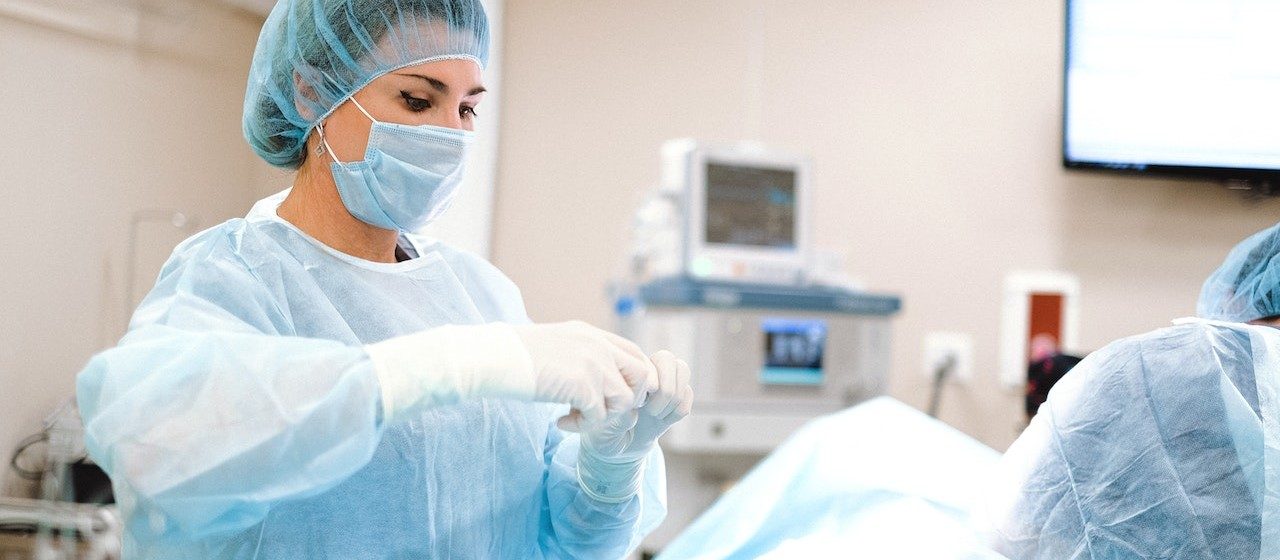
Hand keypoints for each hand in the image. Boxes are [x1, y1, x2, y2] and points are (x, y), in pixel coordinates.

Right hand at [513, 321, 656, 431]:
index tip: (611, 396)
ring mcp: (593, 363)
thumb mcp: (558, 345)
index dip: (632, 379)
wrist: (496, 357)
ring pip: (625, 400)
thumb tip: (598, 379)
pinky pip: (599, 417)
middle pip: (643, 376)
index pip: (636, 354)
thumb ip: (582, 355)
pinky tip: (561, 421)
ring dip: (603, 416)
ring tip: (576, 416)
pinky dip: (581, 426)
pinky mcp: (583, 384)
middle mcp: (599, 345)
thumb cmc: (517, 356)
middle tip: (601, 409)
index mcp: (593, 334)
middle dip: (627, 399)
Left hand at [575, 350, 692, 501]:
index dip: (649, 385)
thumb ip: (617, 418)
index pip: (647, 361)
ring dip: (673, 398)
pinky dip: (678, 411)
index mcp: (624, 372)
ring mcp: (662, 384)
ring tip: (656, 415)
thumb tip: (635, 412)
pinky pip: (689, 395)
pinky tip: (663, 421)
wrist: (615, 450)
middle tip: (650, 410)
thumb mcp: (601, 428)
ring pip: (683, 370)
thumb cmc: (602, 434)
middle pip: (669, 359)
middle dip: (666, 389)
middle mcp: (644, 372)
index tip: (637, 406)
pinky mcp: (674, 400)